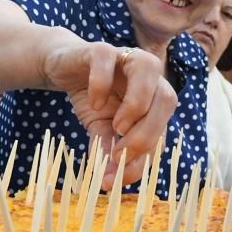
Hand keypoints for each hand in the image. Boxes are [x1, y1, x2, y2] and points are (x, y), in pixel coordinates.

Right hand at [44, 43, 176, 188]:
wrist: (64, 69)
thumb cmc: (93, 99)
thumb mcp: (101, 130)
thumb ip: (109, 151)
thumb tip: (110, 182)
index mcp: (154, 97)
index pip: (163, 126)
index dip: (146, 154)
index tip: (119, 175)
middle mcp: (147, 76)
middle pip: (167, 97)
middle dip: (147, 132)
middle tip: (121, 153)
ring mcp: (124, 58)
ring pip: (148, 67)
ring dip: (136, 103)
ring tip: (117, 127)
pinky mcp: (99, 49)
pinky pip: (107, 58)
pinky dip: (101, 83)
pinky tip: (94, 103)